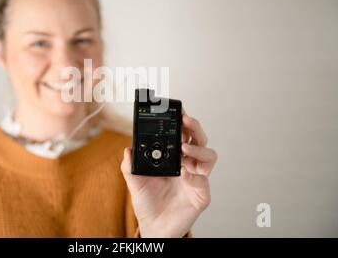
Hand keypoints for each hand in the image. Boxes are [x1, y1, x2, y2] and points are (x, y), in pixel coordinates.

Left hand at [121, 109, 217, 237]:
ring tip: (184, 148)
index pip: (183, 135)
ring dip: (198, 149)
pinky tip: (183, 173)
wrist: (153, 226)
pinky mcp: (201, 195)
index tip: (177, 111)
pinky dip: (194, 175)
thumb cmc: (147, 202)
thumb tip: (127, 149)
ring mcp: (196, 178)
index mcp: (174, 157)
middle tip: (185, 121)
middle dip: (195, 128)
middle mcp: (188, 165)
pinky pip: (204, 181)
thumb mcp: (133, 181)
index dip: (182, 122)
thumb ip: (129, 166)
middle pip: (199, 140)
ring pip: (209, 156)